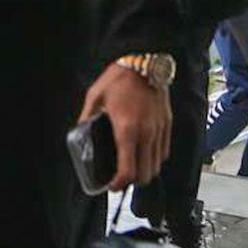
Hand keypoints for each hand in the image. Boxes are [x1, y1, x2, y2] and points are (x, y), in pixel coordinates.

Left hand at [78, 63, 171, 191]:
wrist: (145, 61)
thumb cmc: (120, 77)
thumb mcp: (95, 96)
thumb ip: (86, 117)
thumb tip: (79, 132)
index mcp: (127, 130)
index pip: (128, 171)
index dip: (119, 184)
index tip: (111, 186)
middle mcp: (146, 134)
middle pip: (145, 174)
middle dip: (132, 181)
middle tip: (120, 177)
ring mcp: (159, 130)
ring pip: (157, 166)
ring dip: (144, 171)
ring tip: (132, 166)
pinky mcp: (167, 124)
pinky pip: (164, 151)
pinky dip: (154, 158)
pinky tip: (143, 152)